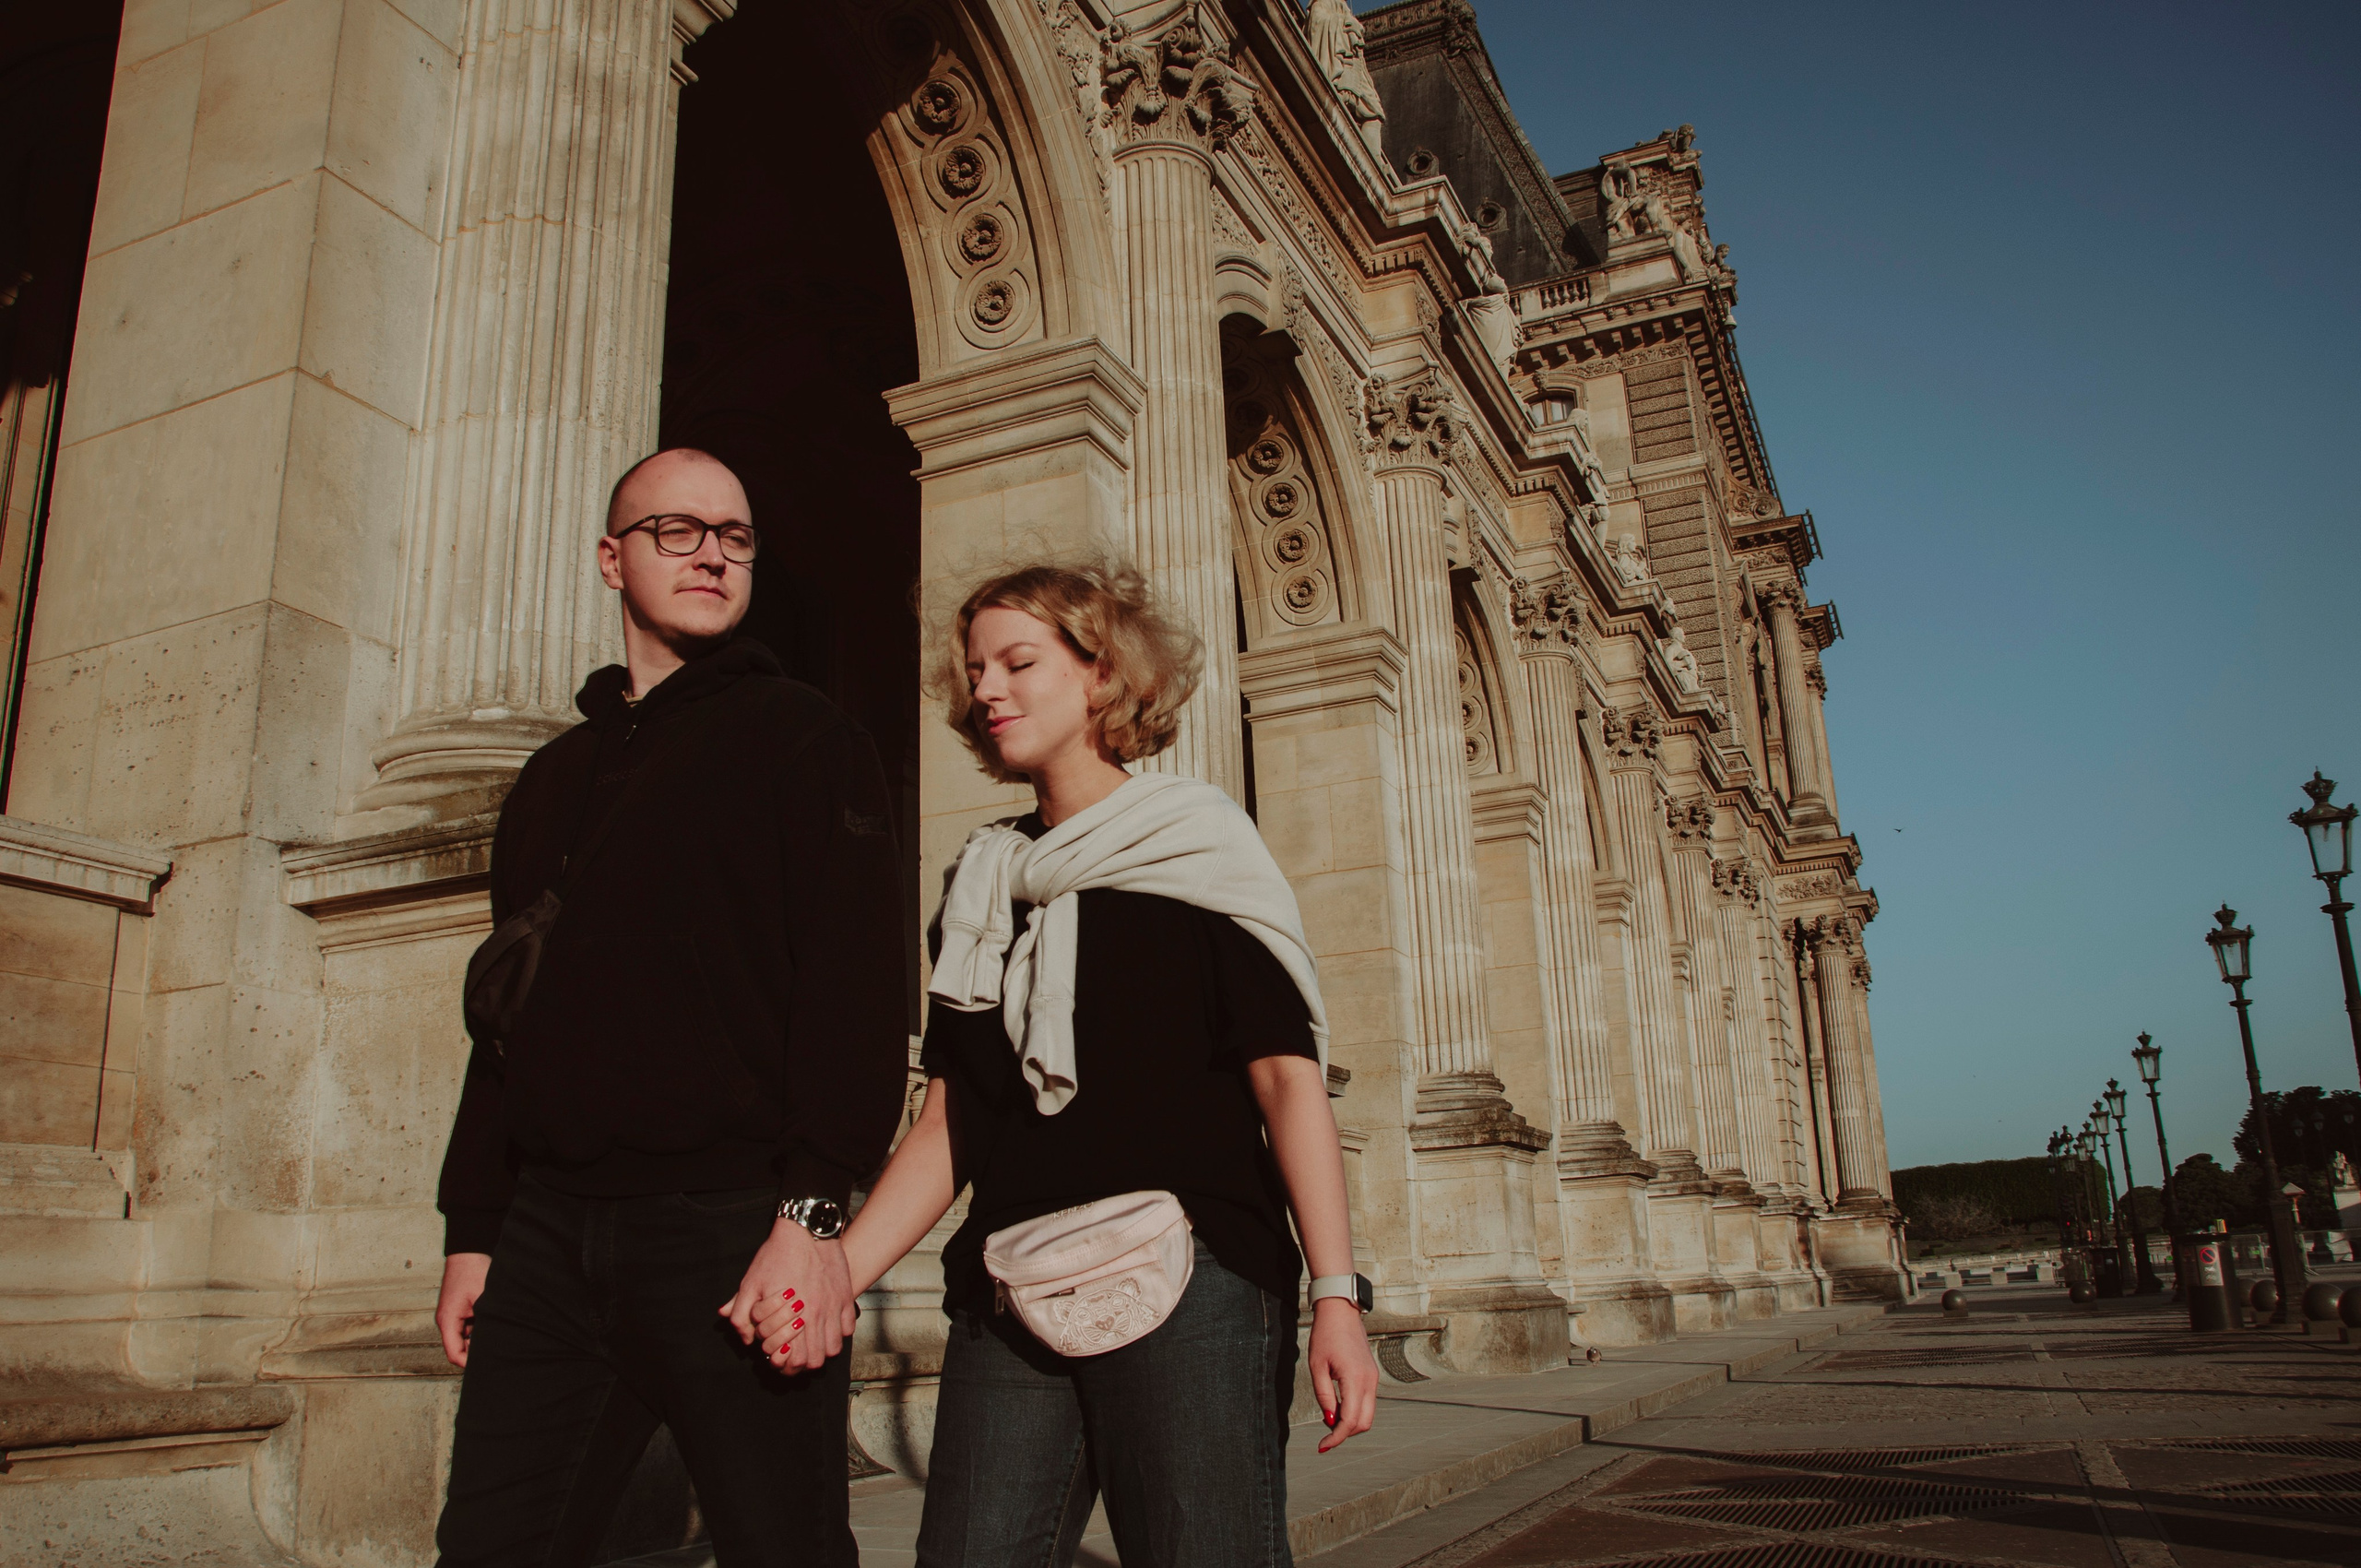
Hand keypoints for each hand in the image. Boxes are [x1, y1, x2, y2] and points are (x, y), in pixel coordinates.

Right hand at [436, 1252, 492, 1367]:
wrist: (468, 1250)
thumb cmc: (473, 1270)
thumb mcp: (484, 1298)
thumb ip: (486, 1322)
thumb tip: (498, 1340)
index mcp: (448, 1320)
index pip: (454, 1353)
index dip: (469, 1363)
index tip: (488, 1364)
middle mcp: (447, 1320)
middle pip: (459, 1348)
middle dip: (475, 1353)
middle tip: (497, 1354)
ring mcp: (452, 1315)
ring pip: (464, 1338)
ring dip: (478, 1340)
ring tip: (497, 1337)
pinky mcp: (459, 1310)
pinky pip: (467, 1327)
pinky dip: (478, 1330)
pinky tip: (493, 1325)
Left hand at [720, 1218, 853, 1373]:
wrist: (806, 1230)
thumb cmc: (776, 1256)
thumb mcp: (750, 1283)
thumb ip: (741, 1314)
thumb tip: (746, 1339)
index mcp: (790, 1316)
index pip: (794, 1360)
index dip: (785, 1365)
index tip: (779, 1356)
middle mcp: (815, 1316)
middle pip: (815, 1360)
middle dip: (803, 1362)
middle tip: (795, 1353)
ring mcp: (833, 1307)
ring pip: (833, 1348)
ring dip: (822, 1350)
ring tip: (812, 1342)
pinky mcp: (844, 1297)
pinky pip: (848, 1328)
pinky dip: (838, 1334)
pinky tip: (827, 1326)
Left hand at [1308, 1297, 1377, 1452]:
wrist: (1341, 1312)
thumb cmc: (1325, 1335)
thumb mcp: (1317, 1366)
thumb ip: (1324, 1395)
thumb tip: (1329, 1420)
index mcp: (1355, 1379)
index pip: (1350, 1420)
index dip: (1336, 1437)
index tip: (1322, 1446)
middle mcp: (1369, 1381)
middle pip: (1363, 1423)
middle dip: (1344, 1433)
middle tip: (1324, 1435)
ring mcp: (1373, 1378)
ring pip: (1367, 1414)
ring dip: (1350, 1423)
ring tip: (1329, 1417)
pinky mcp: (1371, 1375)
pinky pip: (1366, 1402)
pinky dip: (1354, 1411)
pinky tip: (1337, 1407)